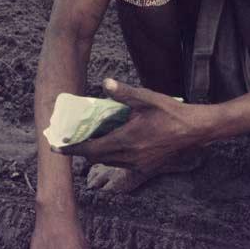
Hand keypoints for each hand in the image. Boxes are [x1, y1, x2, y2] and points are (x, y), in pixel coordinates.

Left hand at [61, 78, 199, 173]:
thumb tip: (105, 82)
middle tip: (70, 141)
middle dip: (82, 151)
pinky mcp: (145, 167)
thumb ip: (124, 92)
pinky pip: (121, 164)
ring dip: (97, 154)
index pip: (90, 148)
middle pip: (96, 158)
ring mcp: (138, 164)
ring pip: (108, 162)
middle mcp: (129, 156)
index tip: (55, 147)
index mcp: (126, 140)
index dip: (71, 149)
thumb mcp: (147, 98)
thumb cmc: (170, 112)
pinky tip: (113, 144)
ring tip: (90, 141)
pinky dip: (112, 156)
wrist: (194, 129)